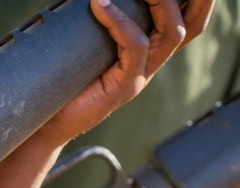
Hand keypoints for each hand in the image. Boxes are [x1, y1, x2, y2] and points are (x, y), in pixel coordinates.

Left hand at [35, 0, 204, 147]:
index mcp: (148, 52)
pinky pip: (135, 48)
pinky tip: (99, 3)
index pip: (187, 20)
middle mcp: (150, 64)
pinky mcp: (123, 88)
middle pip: (193, 25)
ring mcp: (139, 77)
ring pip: (172, 33)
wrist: (46, 124)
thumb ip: (102, 21)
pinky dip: (120, 22)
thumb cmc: (62, 81)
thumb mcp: (87, 43)